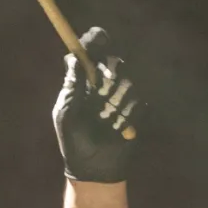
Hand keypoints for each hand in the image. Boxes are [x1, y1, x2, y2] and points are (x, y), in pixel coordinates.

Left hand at [52, 26, 146, 182]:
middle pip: (116, 62)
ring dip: (117, 101)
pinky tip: (118, 130)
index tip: (100, 38)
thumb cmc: (74, 141)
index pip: (92, 53)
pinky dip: (127, 117)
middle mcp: (105, 86)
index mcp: (85, 82)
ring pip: (129, 82)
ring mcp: (122, 98)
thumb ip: (72, 86)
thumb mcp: (67, 113)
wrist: (94, 168)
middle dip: (111, 73)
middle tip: (103, 85)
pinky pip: (140, 103)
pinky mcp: (138, 111)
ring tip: (107, 120)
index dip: (96, 41)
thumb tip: (71, 56)